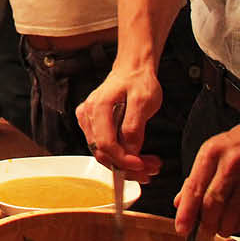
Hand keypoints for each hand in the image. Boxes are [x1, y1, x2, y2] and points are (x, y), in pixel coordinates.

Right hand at [76, 65, 163, 181]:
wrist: (132, 70)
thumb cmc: (138, 81)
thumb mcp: (143, 101)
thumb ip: (134, 126)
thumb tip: (130, 149)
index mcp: (98, 107)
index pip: (105, 144)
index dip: (123, 159)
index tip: (142, 166)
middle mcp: (88, 115)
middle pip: (102, 152)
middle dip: (127, 166)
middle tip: (150, 170)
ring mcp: (89, 120)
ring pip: (103, 152)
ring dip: (126, 164)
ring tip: (150, 165)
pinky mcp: (94, 124)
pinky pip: (105, 146)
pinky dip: (121, 156)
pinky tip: (138, 157)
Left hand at [172, 105, 239, 236]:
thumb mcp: (216, 149)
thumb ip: (198, 175)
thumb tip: (180, 201)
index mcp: (211, 152)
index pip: (194, 187)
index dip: (186, 211)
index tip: (181, 228)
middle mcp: (230, 164)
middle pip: (211, 203)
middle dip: (205, 223)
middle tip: (203, 231)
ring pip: (231, 212)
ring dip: (223, 227)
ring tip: (220, 230)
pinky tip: (236, 226)